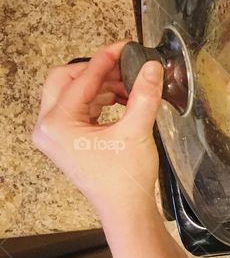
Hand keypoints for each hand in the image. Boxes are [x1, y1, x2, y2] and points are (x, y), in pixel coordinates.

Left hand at [32, 42, 164, 223]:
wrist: (126, 210)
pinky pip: (80, 108)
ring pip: (73, 93)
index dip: (105, 61)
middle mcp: (49, 128)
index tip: (123, 47)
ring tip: (131, 87)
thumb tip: (152, 67)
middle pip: (65, 81)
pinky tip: (124, 100)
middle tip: (124, 65)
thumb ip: (144, 95)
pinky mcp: (68, 140)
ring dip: (101, 86)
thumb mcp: (136, 131)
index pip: (80, 80)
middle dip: (97, 72)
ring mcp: (56, 135)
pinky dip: (101, 100)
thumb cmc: (124, 180)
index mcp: (57, 124)